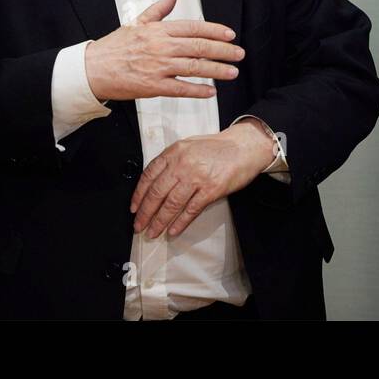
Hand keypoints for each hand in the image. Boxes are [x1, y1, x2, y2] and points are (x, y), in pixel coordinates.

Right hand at [84, 0, 243, 101]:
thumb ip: (159, 10)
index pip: (194, 28)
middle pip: (199, 47)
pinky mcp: (153, 86)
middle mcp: (161, 47)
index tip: (230, 35)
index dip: (215, 31)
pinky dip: (198, 90)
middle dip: (223, 51)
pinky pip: (181, 89)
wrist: (93, 68)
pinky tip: (211, 92)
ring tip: (232, 72)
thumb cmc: (115, 46)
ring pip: (194, 68)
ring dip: (216, 70)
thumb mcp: (137, 22)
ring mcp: (158, 67)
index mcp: (159, 30)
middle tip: (239, 54)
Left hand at [130, 120, 275, 238]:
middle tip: (139, 226)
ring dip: (160, 221)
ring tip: (153, 232)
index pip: (149, 176)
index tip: (134, 208)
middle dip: (146, 213)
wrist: (244, 148)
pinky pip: (191, 210)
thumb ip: (171, 161)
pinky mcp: (211, 190)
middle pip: (157, 193)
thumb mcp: (188, 146)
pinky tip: (173, 231)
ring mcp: (197, 177)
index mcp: (174, 152)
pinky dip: (180, 222)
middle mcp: (182, 164)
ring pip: (172, 204)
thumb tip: (154, 183)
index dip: (139, 195)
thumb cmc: (216, 148)